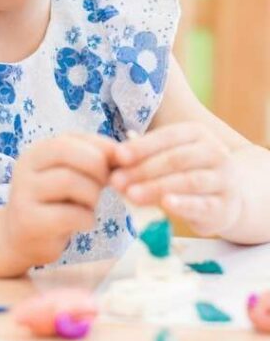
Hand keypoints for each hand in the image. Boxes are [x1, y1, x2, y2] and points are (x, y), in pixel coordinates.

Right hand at [4, 134, 115, 266]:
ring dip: (92, 197)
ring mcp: (24, 193)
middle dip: (98, 171)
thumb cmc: (56, 202)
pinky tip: (81, 223)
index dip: (103, 149)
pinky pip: (71, 214)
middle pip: (73, 154)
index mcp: (37, 151)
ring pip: (71, 182)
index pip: (74, 137)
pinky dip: (86, 220)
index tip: (117, 165)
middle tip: (102, 187)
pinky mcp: (29, 220)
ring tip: (88, 206)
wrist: (23, 237)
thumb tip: (126, 154)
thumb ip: (94, 159)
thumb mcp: (71, 174)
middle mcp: (25, 166)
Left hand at [109, 123, 241, 236]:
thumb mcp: (168, 157)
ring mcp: (223, 179)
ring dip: (156, 187)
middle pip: (175, 159)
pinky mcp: (225, 206)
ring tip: (131, 194)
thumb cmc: (187, 172)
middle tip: (116, 181)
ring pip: (188, 181)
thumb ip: (144, 155)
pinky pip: (203, 204)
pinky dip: (184, 204)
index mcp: (197, 133)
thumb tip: (113, 158)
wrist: (227, 199)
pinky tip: (166, 204)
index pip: (167, 137)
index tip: (117, 156)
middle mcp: (214, 152)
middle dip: (142, 170)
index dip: (141, 147)